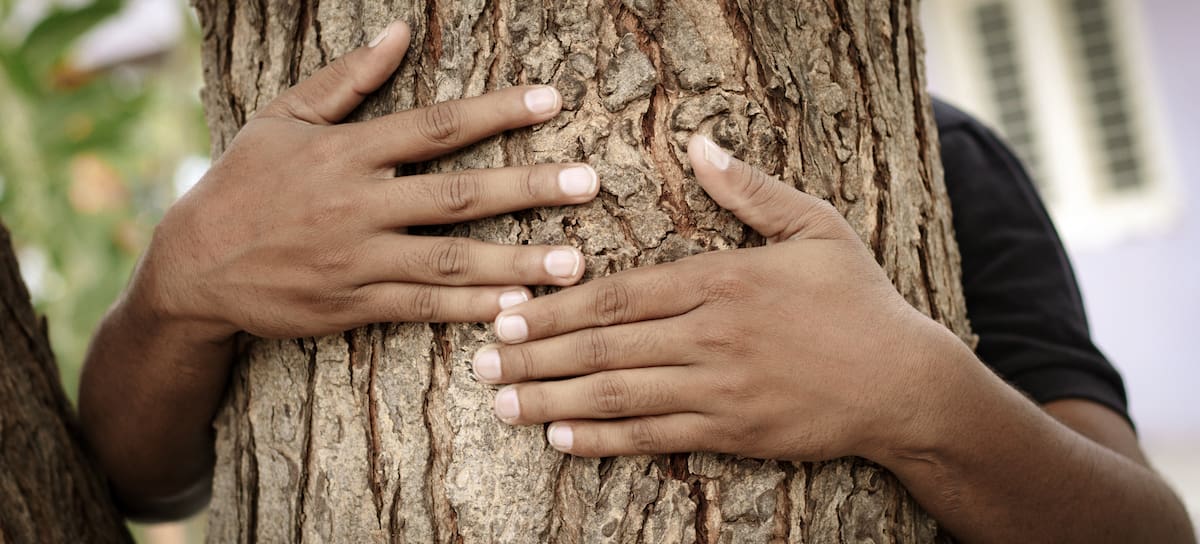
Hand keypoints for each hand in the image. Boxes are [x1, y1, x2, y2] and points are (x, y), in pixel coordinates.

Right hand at [131, 21, 598, 341]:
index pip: (435, 126)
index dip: (497, 111)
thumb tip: (399, 33)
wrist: (193, 266)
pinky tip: (517, 308)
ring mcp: (357, 259)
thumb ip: (346, 79)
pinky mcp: (352, 305)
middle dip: (528, 188)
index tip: (552, 100)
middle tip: (589, 182)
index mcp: (346, 151)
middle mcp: (357, 203)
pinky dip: (470, 309)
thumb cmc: (243, 184)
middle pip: (457, 195)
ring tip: (575, 263)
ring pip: (449, 260)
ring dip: (516, 261)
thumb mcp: (283, 119)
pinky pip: (422, 308)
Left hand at [472, 135, 963, 461]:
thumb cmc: (858, 301)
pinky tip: (562, 438)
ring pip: (618, 394)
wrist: (904, 382)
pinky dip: (604, 438)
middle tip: (483, 359)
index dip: (556, 307)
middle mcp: (709, 336)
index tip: (509, 310)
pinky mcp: (731, 432)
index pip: (618, 295)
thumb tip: (700, 144)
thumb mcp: (814, 228)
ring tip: (502, 401)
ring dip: (553, 399)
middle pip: (603, 346)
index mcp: (720, 280)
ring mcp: (718, 389)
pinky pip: (654, 436)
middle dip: (535, 354)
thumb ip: (750, 190)